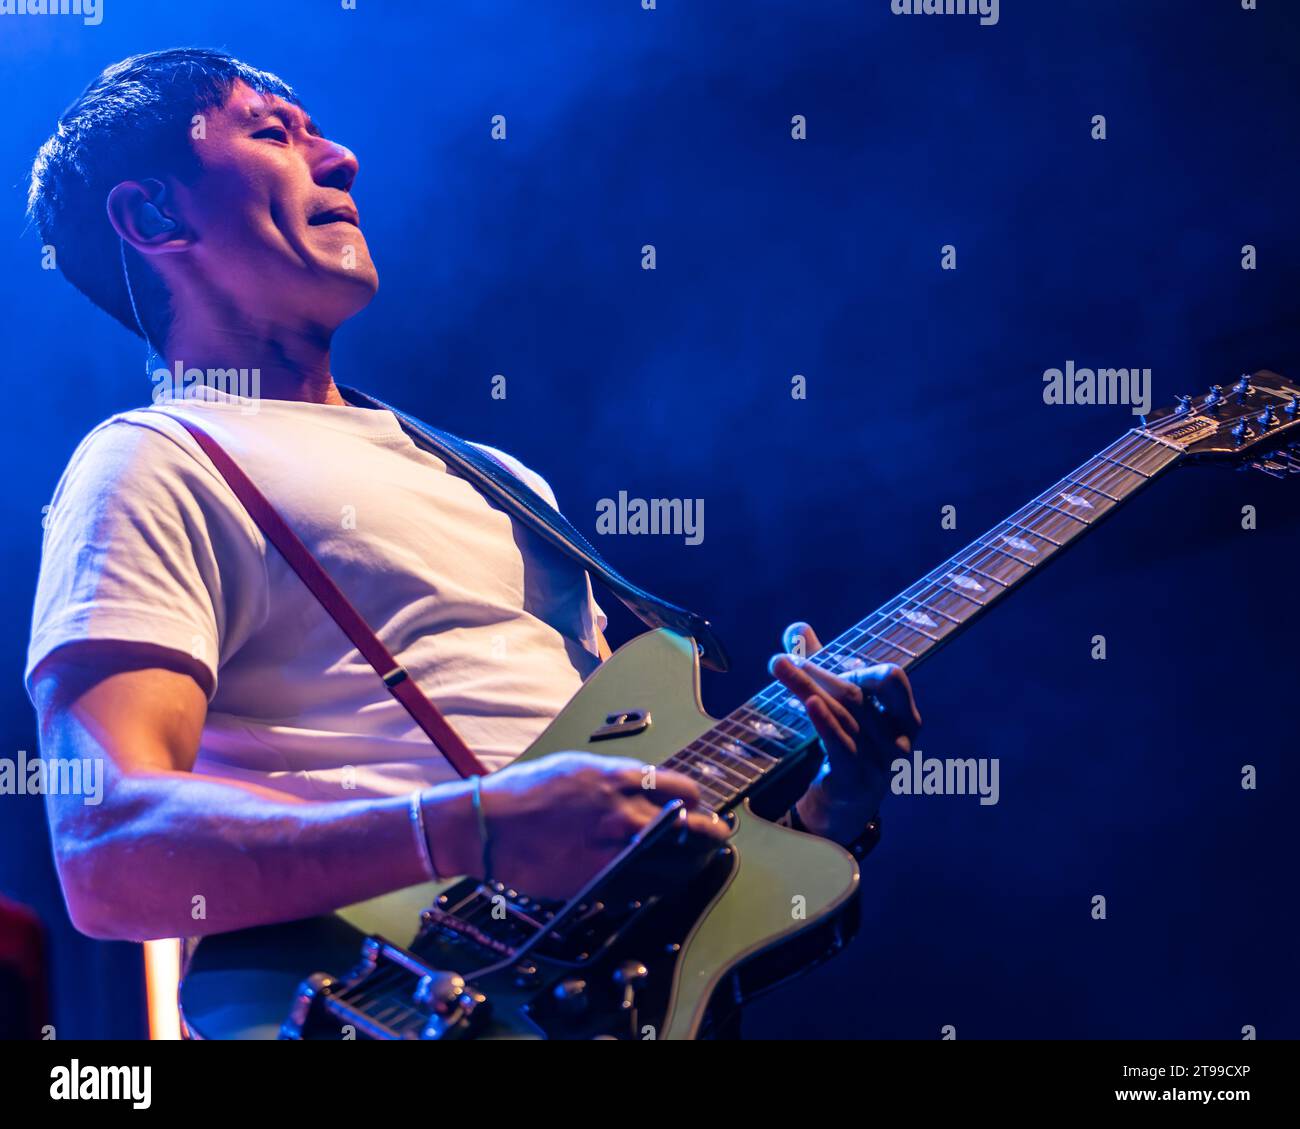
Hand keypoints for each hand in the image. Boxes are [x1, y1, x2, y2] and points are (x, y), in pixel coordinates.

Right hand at [426, 751, 730, 900]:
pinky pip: (642, 883)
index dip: (697, 801)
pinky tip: (660, 880)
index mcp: (616, 776)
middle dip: (708, 830)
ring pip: (672, 855)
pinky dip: (657, 881)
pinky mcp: (596, 875)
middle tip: (717, 835)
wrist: (488, 823)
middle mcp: (620, 808)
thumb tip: (643, 787)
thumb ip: (614, 778)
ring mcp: (610, 844)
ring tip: (697, 860)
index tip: (701, 807)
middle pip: (687, 823)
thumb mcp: (576, 768)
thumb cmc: (526, 791)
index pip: (680, 787)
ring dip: (690, 858)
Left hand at [769, 622, 920, 841]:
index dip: (857, 664)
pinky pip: (841, 746)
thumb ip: (821, 665)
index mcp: (904, 718)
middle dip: (816, 674)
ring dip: (807, 691)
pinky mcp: (858, 782)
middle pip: (854, 695)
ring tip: (780, 670)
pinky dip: (825, 722)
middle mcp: (898, 740)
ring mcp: (880, 764)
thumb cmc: (845, 746)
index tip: (812, 657)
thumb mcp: (838, 706)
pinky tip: (809, 703)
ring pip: (842, 717)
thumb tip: (796, 628)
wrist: (841, 806)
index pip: (892, 680)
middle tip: (781, 660)